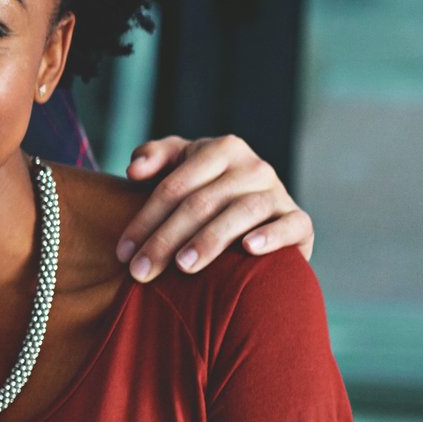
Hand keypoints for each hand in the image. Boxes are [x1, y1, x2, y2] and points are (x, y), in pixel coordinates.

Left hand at [117, 135, 313, 281]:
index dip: (144, 220)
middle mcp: (253, 167)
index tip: (123, 253)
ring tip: (183, 266)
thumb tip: (134, 170)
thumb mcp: (179, 165)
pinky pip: (290, 225)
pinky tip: (248, 249)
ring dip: (209, 240)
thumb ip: (155, 157)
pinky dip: (271, 236)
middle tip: (141, 272)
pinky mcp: (300, 221)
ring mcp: (278, 193)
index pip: (174, 186)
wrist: (258, 215)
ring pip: (241, 213)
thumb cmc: (205, 189)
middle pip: (201, 203)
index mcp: (221, 149)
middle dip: (166, 240)